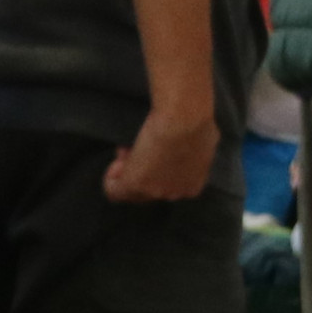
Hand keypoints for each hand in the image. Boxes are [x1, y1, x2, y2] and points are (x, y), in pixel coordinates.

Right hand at [103, 102, 218, 205]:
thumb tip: (180, 150)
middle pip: (150, 190)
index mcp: (193, 186)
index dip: (154, 168)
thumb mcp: (200, 139)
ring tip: (127, 150)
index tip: (150, 151)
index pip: (167, 186)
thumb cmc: (193, 120)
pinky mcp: (136, 185)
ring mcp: (155, 191)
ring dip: (127, 170)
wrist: (184, 119)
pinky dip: (110, 178)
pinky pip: (115, 191)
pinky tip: (116, 162)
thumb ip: (191, 153)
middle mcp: (175, 193)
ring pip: (133, 190)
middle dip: (140, 169)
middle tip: (135, 150)